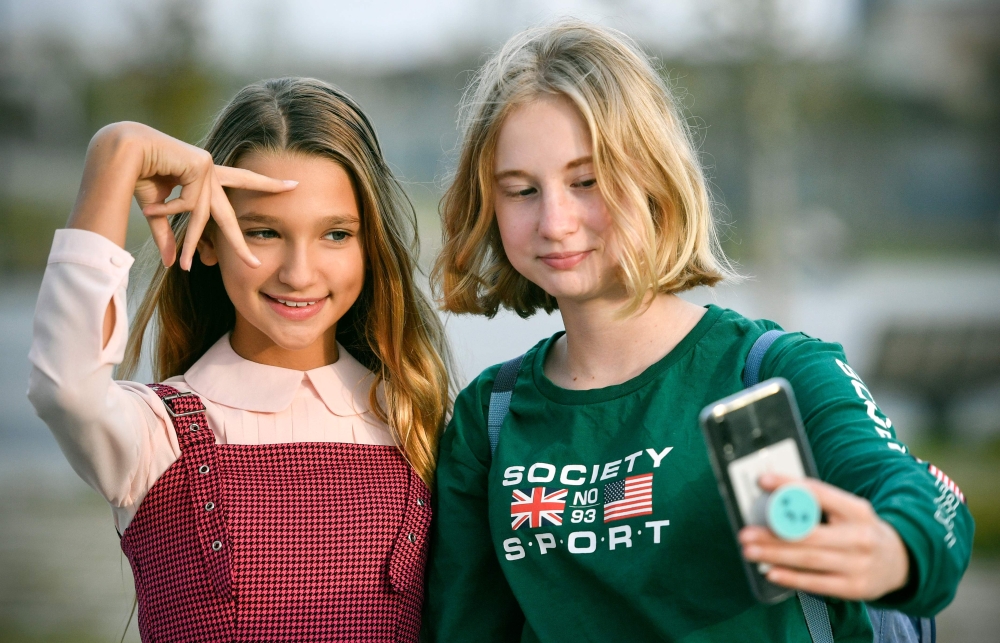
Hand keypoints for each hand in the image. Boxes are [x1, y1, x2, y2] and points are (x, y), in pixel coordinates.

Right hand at [70, 122, 296, 269]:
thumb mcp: (158, 210)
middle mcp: (212, 172)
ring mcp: (209, 168)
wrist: (123, 151)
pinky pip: (189, 204)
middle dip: (239, 244)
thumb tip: (172, 264)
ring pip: (204, 218)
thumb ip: (168, 235)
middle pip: (230, 217)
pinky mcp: (202, 166)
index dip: (266, 186)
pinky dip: (169, 211)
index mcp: (207, 177)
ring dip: (191, 243)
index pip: (243, 183)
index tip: (293, 185)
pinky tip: (154, 206)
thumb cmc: (139, 174)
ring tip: (186, 266)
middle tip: (255, 265)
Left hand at [739, 473, 909, 600]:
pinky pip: (817, 583)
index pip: (819, 493)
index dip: (789, 486)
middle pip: (810, 533)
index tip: (763, 481)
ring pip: (809, 559)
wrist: (901, 562)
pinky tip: (771, 572)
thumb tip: (774, 497)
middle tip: (746, 533)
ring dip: (774, 555)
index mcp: (857, 510)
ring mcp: (859, 564)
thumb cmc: (861, 530)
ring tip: (750, 550)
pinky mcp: (855, 588)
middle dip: (773, 533)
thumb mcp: (848, 511)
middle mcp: (860, 536)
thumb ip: (817, 505)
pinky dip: (790, 577)